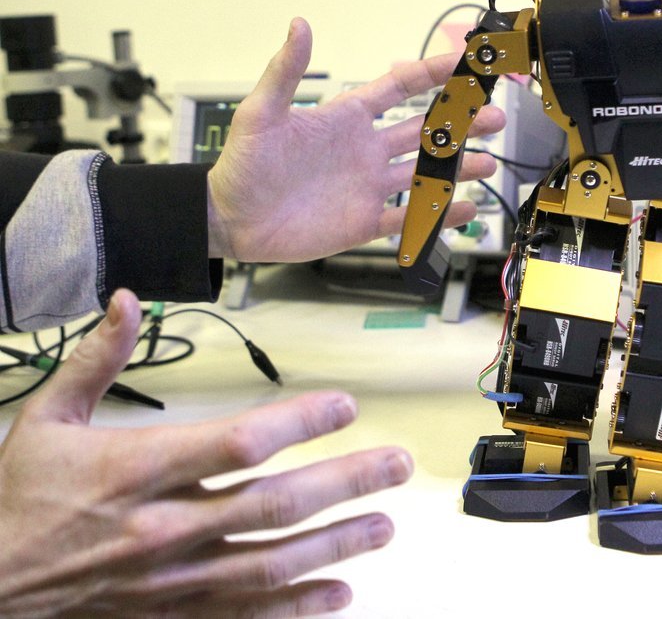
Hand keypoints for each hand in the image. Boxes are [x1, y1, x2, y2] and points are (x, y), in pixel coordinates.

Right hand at [0, 289, 412, 616]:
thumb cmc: (21, 501)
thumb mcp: (46, 419)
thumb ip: (94, 359)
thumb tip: (126, 301)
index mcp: (138, 471)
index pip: (236, 442)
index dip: (299, 422)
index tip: (345, 405)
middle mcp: (164, 528)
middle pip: (273, 504)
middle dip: (345, 482)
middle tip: (396, 466)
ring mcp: (172, 580)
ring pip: (271, 564)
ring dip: (337, 544)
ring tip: (385, 524)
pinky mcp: (170, 615)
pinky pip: (244, 616)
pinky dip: (296, 608)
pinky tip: (338, 594)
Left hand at [207, 17, 503, 261]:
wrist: (231, 219)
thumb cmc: (242, 165)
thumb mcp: (261, 114)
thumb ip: (285, 72)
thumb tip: (299, 25)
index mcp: (345, 119)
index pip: (398, 89)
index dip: (431, 74)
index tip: (464, 63)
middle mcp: (364, 150)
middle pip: (423, 131)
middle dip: (460, 124)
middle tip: (493, 118)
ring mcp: (367, 186)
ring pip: (423, 173)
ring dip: (456, 168)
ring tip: (486, 164)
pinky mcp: (363, 221)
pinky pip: (408, 216)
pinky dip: (437, 214)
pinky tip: (463, 208)